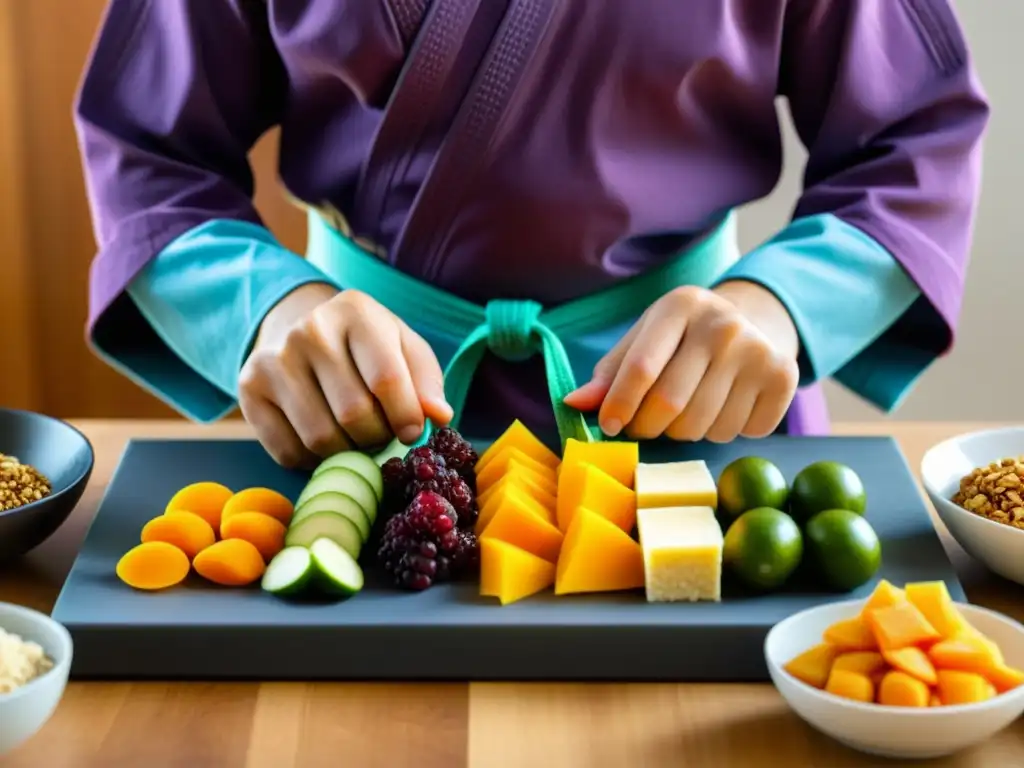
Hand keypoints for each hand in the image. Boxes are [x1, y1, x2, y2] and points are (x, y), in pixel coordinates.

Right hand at [239, 284, 451, 467]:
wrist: (299, 328)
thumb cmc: (365, 346)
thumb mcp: (403, 347)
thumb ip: (426, 381)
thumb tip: (437, 417)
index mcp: (355, 312)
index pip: (388, 378)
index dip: (407, 417)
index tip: (412, 433)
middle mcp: (308, 331)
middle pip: (353, 414)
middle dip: (377, 437)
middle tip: (382, 434)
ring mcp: (273, 360)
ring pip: (320, 439)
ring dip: (347, 453)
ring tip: (356, 438)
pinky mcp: (249, 390)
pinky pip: (288, 451)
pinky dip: (313, 461)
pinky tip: (325, 440)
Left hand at [564, 281, 799, 442]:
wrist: (753, 320)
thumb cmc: (683, 337)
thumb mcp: (644, 339)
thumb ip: (610, 373)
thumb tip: (573, 404)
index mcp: (680, 306)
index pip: (641, 367)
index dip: (619, 405)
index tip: (609, 426)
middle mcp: (723, 324)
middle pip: (671, 405)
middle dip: (648, 427)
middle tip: (645, 425)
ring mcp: (758, 350)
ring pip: (704, 426)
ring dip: (686, 433)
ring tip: (688, 410)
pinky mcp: (784, 376)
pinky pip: (741, 432)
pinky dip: (725, 432)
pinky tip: (724, 407)